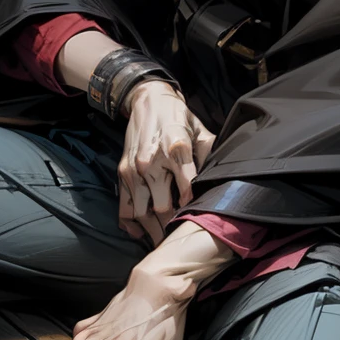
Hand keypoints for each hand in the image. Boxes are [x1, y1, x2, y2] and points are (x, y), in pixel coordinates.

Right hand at [119, 82, 214, 246]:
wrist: (147, 99)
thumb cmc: (178, 117)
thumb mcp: (200, 131)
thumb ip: (208, 156)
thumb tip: (216, 183)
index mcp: (177, 149)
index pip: (186, 190)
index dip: (192, 209)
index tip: (197, 220)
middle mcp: (152, 161)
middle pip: (162, 208)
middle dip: (172, 227)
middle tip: (181, 240)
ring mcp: (134, 169)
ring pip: (141, 213)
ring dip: (152, 231)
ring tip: (162, 241)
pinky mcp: (122, 172)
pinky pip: (124, 207)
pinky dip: (130, 225)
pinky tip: (140, 232)